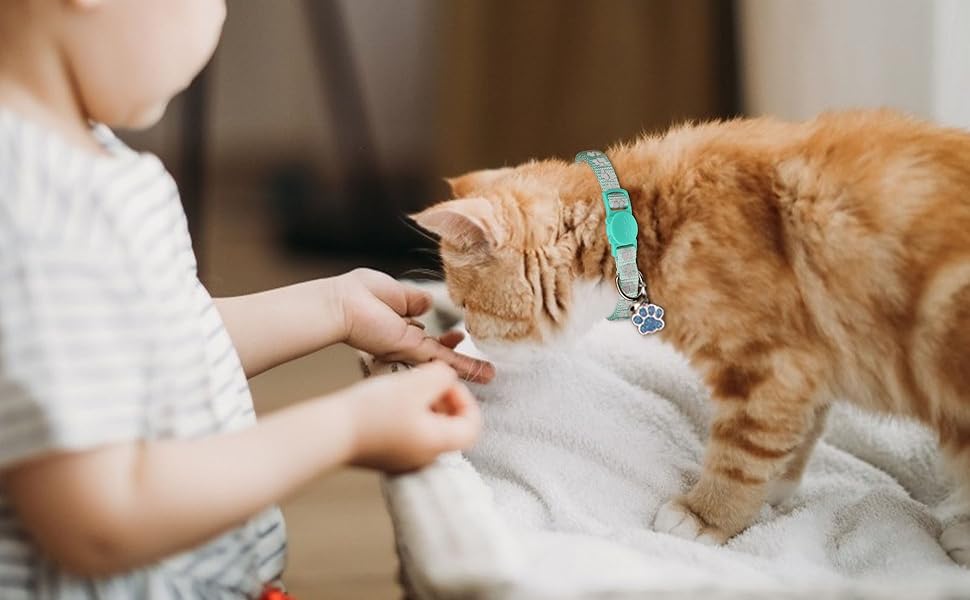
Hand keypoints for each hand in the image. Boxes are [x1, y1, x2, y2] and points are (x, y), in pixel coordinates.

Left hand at [335, 268, 494, 382]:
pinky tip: (484, 374)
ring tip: (490, 374)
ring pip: (444, 361)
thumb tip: (428, 303)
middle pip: (438, 351)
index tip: (458, 333)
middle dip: (458, 356)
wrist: (343, 304)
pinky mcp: (414, 350)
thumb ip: (413, 299)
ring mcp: (410, 347)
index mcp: (400, 324)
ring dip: (467, 368)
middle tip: (480, 364)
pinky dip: (466, 367)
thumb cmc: (360, 293)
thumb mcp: (396, 291)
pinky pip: (444, 359)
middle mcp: (406, 340)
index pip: (427, 334)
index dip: (443, 335)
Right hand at [347, 362, 480, 472]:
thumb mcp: (416, 383)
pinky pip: (407, 434)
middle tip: (426, 383)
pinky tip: (389, 399)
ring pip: (428, 429)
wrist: (329, 431)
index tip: (445, 383)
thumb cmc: (373, 410)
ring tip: (405, 387)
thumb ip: (442, 376)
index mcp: (436, 443)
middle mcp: (424, 458)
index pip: (472, 426)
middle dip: (444, 400)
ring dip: (424, 405)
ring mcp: (403, 460)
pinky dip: (407, 415)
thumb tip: (448, 377)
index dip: (465, 399)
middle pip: (451, 428)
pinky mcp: (385, 456)